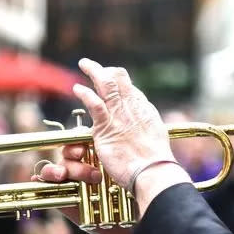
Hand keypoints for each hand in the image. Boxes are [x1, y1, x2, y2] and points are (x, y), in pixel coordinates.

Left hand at [40, 58, 190, 230]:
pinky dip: (85, 93)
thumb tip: (143, 127)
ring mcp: (119, 114)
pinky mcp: (106, 126)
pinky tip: (77, 88)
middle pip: (118, 79)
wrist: (153, 170)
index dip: (118, 81)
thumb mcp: (155, 138)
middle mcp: (132, 107)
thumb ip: (146, 127)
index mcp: (144, 109)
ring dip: (94, 71)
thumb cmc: (156, 162)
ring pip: (106, 84)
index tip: (109, 78)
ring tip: (84, 63)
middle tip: (90, 65)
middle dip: (104, 70)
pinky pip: (94, 103)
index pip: (129, 88)